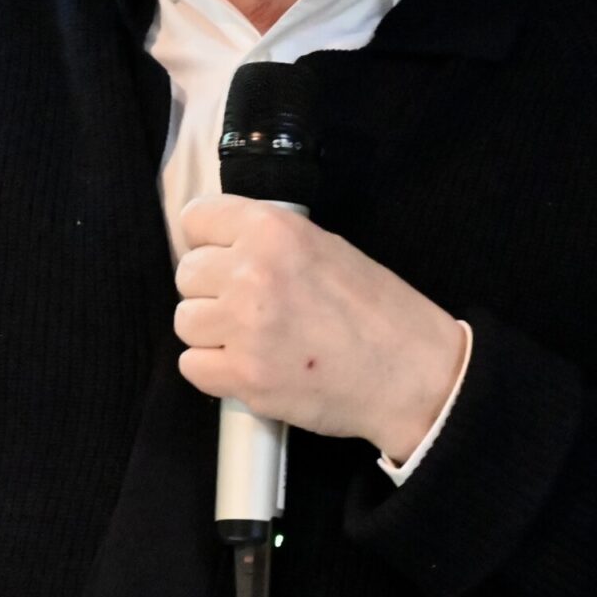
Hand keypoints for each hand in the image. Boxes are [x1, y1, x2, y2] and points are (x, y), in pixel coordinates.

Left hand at [173, 194, 466, 461]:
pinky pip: (192, 366)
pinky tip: (249, 365)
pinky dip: (214, 370)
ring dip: (212, 332)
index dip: (207, 241)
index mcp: (273, 230)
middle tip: (246, 306)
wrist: (410, 373)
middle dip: (211, 290)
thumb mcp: (326, 246)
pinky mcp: (245, 377)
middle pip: (186, 274)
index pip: (195, 219)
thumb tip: (223, 246)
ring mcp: (245, 327)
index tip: (221, 256)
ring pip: (185, 321)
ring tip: (251, 338)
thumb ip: (270, 241)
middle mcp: (252, 272)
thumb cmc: (378, 311)